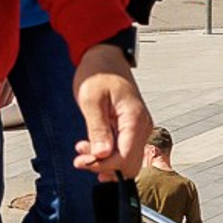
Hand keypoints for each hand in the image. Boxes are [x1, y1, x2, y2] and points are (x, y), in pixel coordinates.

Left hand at [71, 42, 150, 177]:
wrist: (104, 56)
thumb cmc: (98, 72)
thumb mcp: (91, 100)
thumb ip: (97, 129)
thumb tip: (102, 155)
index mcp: (134, 118)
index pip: (124, 158)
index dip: (103, 165)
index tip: (81, 161)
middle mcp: (142, 126)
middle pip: (129, 163)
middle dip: (104, 166)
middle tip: (80, 158)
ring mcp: (138, 128)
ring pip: (126, 159)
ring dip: (105, 161)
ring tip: (83, 151)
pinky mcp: (132, 128)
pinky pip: (123, 149)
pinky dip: (108, 153)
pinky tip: (92, 146)